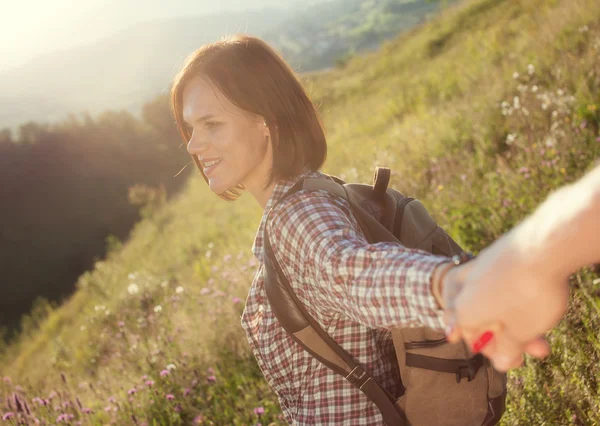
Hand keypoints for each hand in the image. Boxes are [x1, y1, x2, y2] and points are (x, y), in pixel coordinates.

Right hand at [440, 240, 569, 371]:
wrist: (542, 245)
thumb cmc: (529, 294)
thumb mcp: (521, 332)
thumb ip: (508, 350)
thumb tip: (502, 363)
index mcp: (463, 311)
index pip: (473, 339)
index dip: (496, 352)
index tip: (517, 357)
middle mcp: (464, 289)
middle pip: (483, 319)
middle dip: (508, 335)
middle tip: (535, 345)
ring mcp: (478, 269)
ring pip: (493, 300)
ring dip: (514, 316)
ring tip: (540, 322)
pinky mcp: (494, 256)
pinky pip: (498, 282)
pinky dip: (512, 295)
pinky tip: (528, 297)